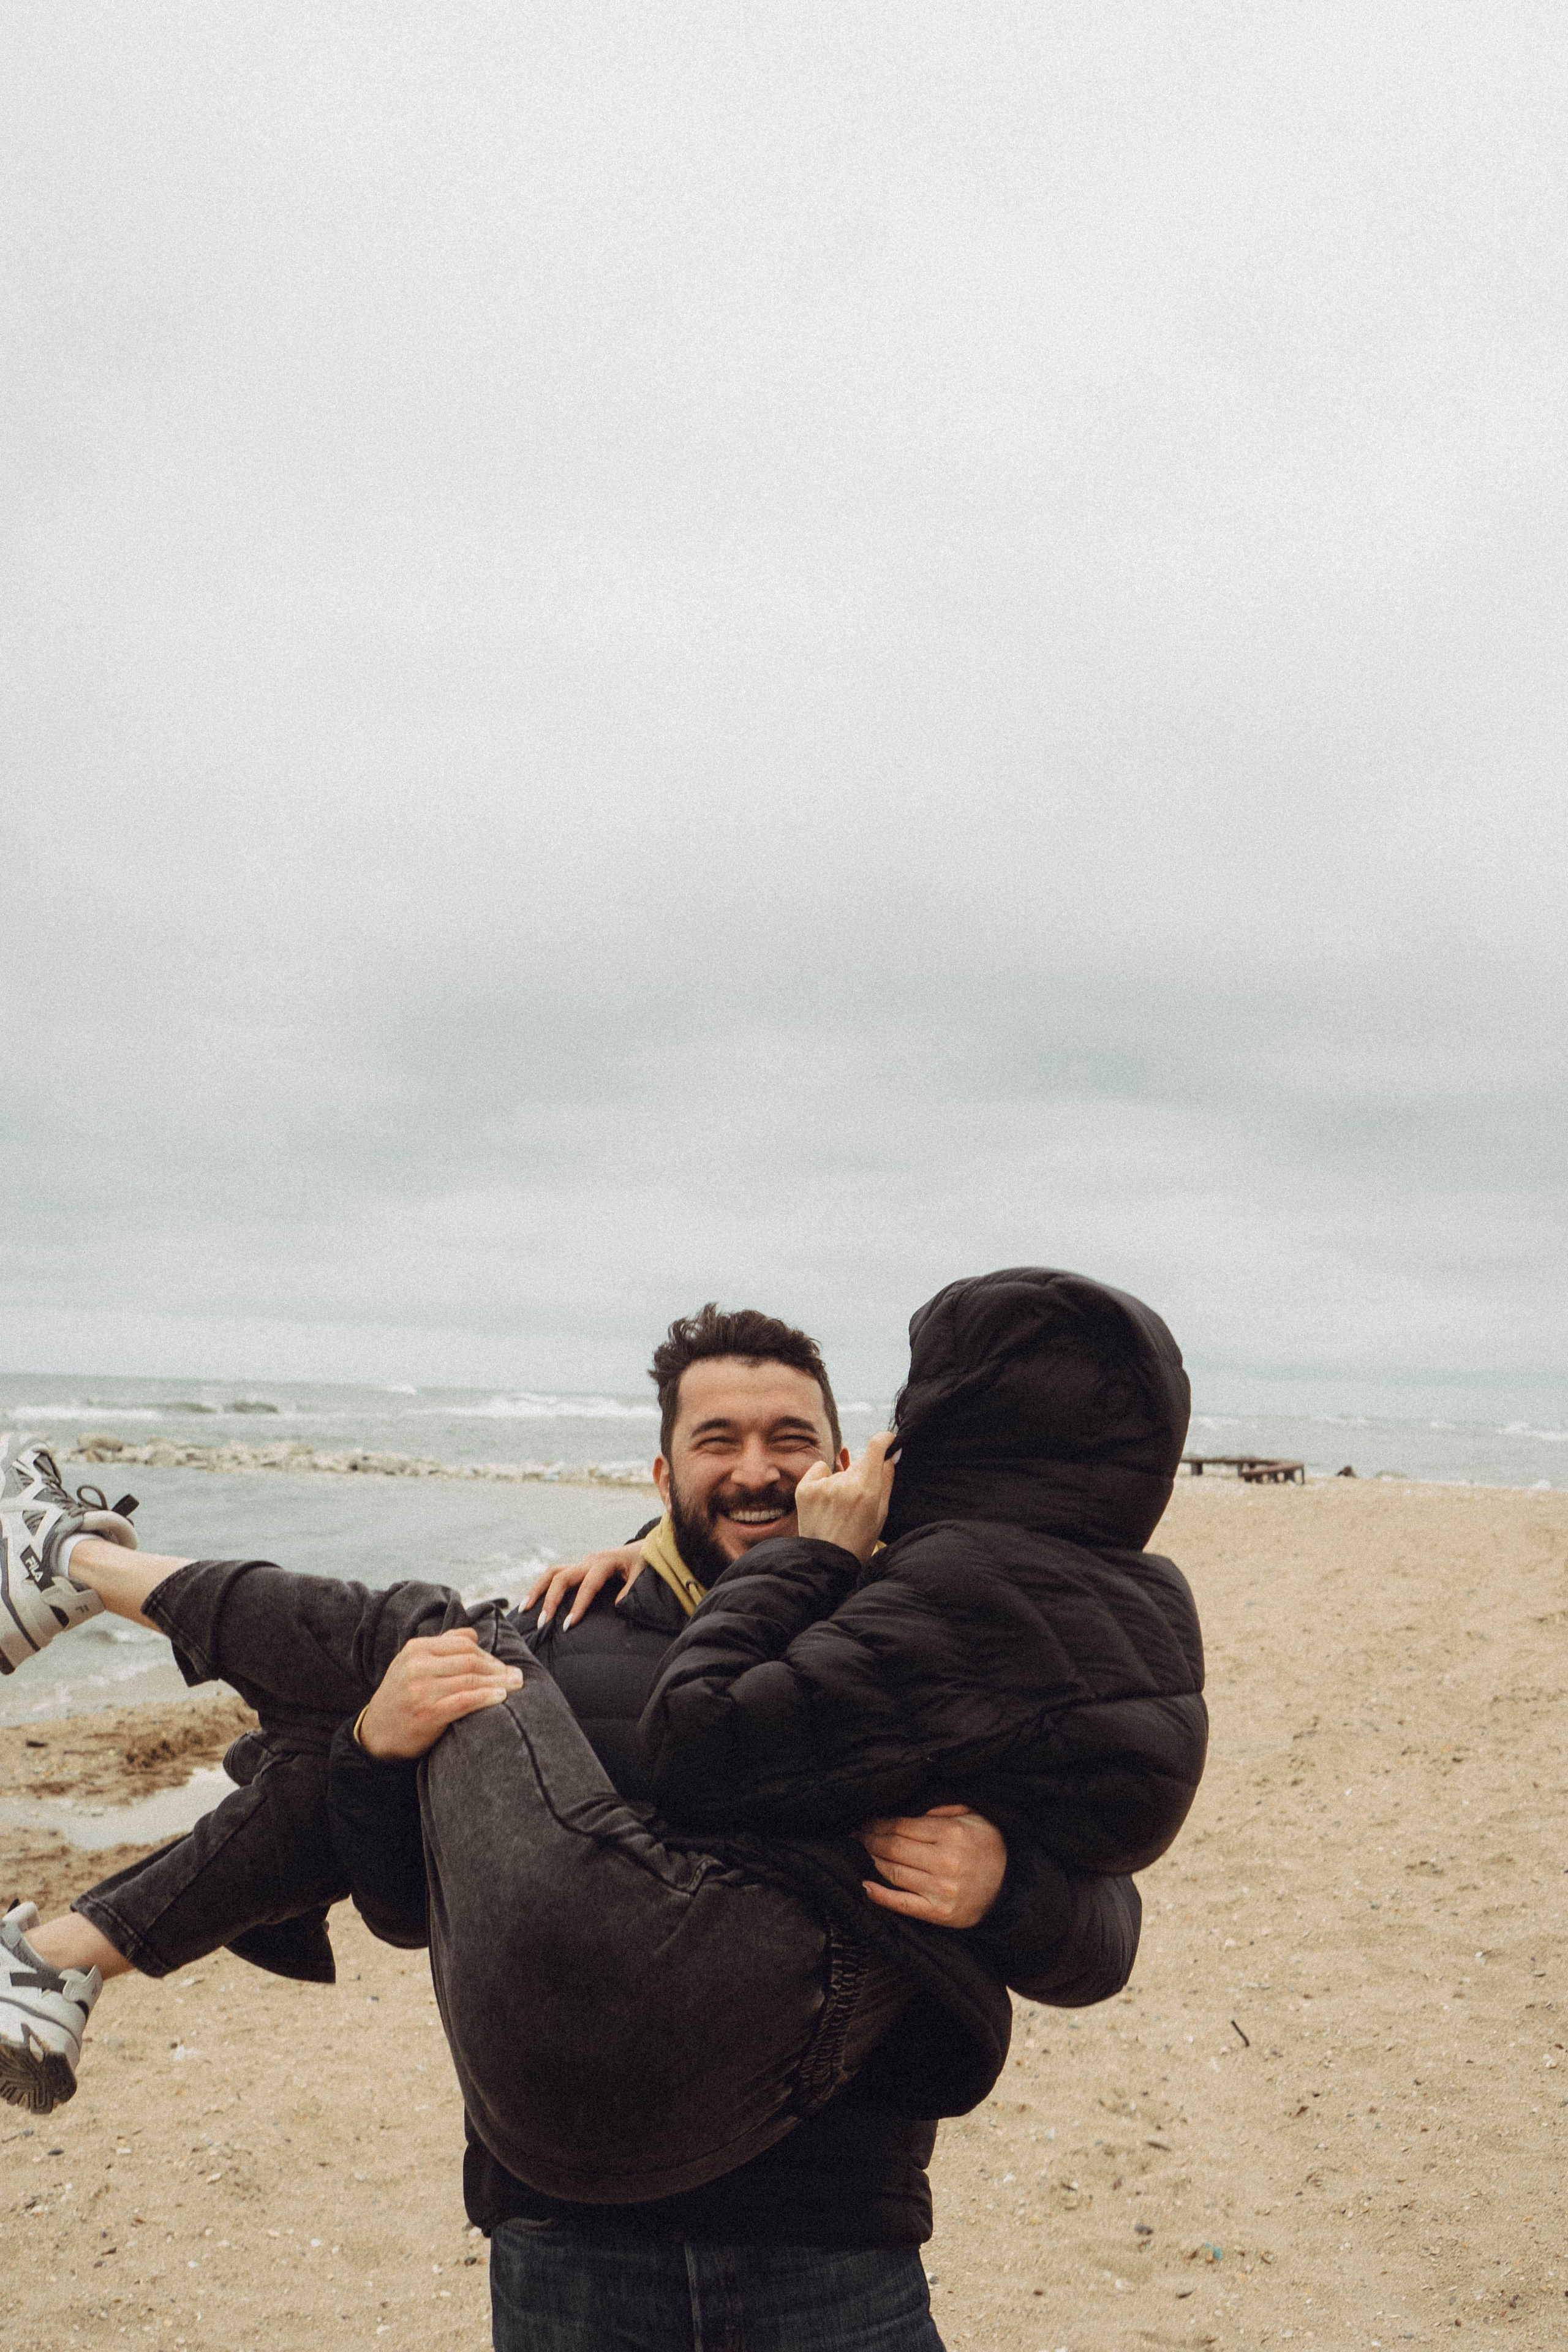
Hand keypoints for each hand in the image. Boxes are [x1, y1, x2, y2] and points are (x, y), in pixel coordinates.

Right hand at [357, 1628, 522, 1759]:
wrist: (375, 1734)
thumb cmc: (401, 1697)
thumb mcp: (412, 1664)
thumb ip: (442, 1646)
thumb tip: (473, 1634)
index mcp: (416, 1649)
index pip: (463, 1644)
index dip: (488, 1654)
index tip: (502, 1666)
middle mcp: (417, 1666)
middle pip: (470, 1661)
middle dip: (498, 1668)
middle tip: (517, 1676)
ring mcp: (421, 1690)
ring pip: (471, 1679)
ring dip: (499, 1682)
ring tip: (516, 1685)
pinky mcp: (428, 1713)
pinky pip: (465, 1700)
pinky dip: (486, 1697)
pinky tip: (500, 1697)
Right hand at [524, 1545, 645, 1628]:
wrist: (643, 1547)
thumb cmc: (642, 1562)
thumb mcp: (641, 1573)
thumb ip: (630, 1589)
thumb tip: (617, 1606)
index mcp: (604, 1562)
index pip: (587, 1586)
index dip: (578, 1606)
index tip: (568, 1625)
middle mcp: (588, 1561)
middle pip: (561, 1577)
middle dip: (550, 1600)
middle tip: (542, 1623)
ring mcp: (580, 1563)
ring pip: (552, 1573)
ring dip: (537, 1590)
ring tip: (524, 1609)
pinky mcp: (577, 1567)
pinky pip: (555, 1574)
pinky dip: (541, 1587)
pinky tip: (531, 1602)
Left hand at [792, 1433, 896, 1563]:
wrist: (827, 1560)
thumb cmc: (859, 1540)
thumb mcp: (881, 1513)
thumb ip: (887, 1479)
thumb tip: (891, 1454)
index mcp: (866, 1488)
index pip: (876, 1446)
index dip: (884, 1440)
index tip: (886, 1441)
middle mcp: (843, 1482)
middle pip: (858, 1463)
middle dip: (862, 1475)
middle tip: (857, 1501)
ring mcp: (822, 1484)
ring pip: (839, 1470)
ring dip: (841, 1481)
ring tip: (838, 1509)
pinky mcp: (805, 1487)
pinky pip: (820, 1470)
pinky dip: (822, 1480)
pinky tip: (824, 1503)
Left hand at [858, 1804, 1007, 1927]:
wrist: (1011, 1887)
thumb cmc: (989, 1847)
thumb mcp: (974, 1815)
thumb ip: (942, 1807)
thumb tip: (908, 1805)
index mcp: (951, 1833)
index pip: (902, 1825)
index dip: (879, 1822)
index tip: (867, 1820)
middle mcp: (944, 1861)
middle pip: (893, 1847)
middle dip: (870, 1838)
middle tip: (858, 1833)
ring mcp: (940, 1890)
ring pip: (893, 1872)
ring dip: (872, 1859)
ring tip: (862, 1850)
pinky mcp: (939, 1914)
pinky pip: (902, 1904)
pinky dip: (880, 1895)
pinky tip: (865, 1885)